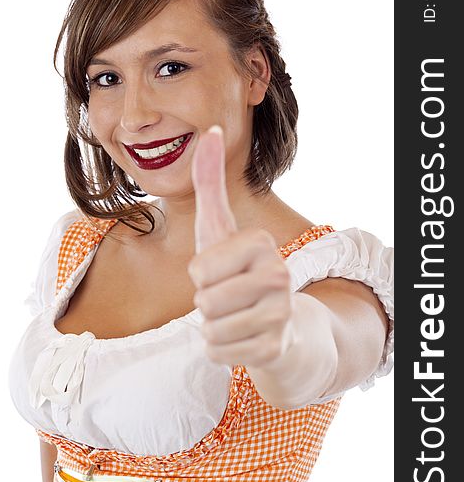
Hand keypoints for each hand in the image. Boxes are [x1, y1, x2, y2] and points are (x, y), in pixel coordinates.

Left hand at [187, 125, 295, 368]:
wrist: (278, 324)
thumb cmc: (238, 270)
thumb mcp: (219, 227)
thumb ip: (210, 181)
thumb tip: (210, 129)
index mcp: (262, 244)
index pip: (200, 269)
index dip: (202, 274)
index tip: (224, 271)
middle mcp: (279, 275)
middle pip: (204, 301)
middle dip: (207, 303)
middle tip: (230, 296)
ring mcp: (281, 314)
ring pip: (210, 329)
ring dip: (213, 326)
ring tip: (236, 315)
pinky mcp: (275, 349)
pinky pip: (218, 352)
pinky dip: (222, 348)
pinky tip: (244, 336)